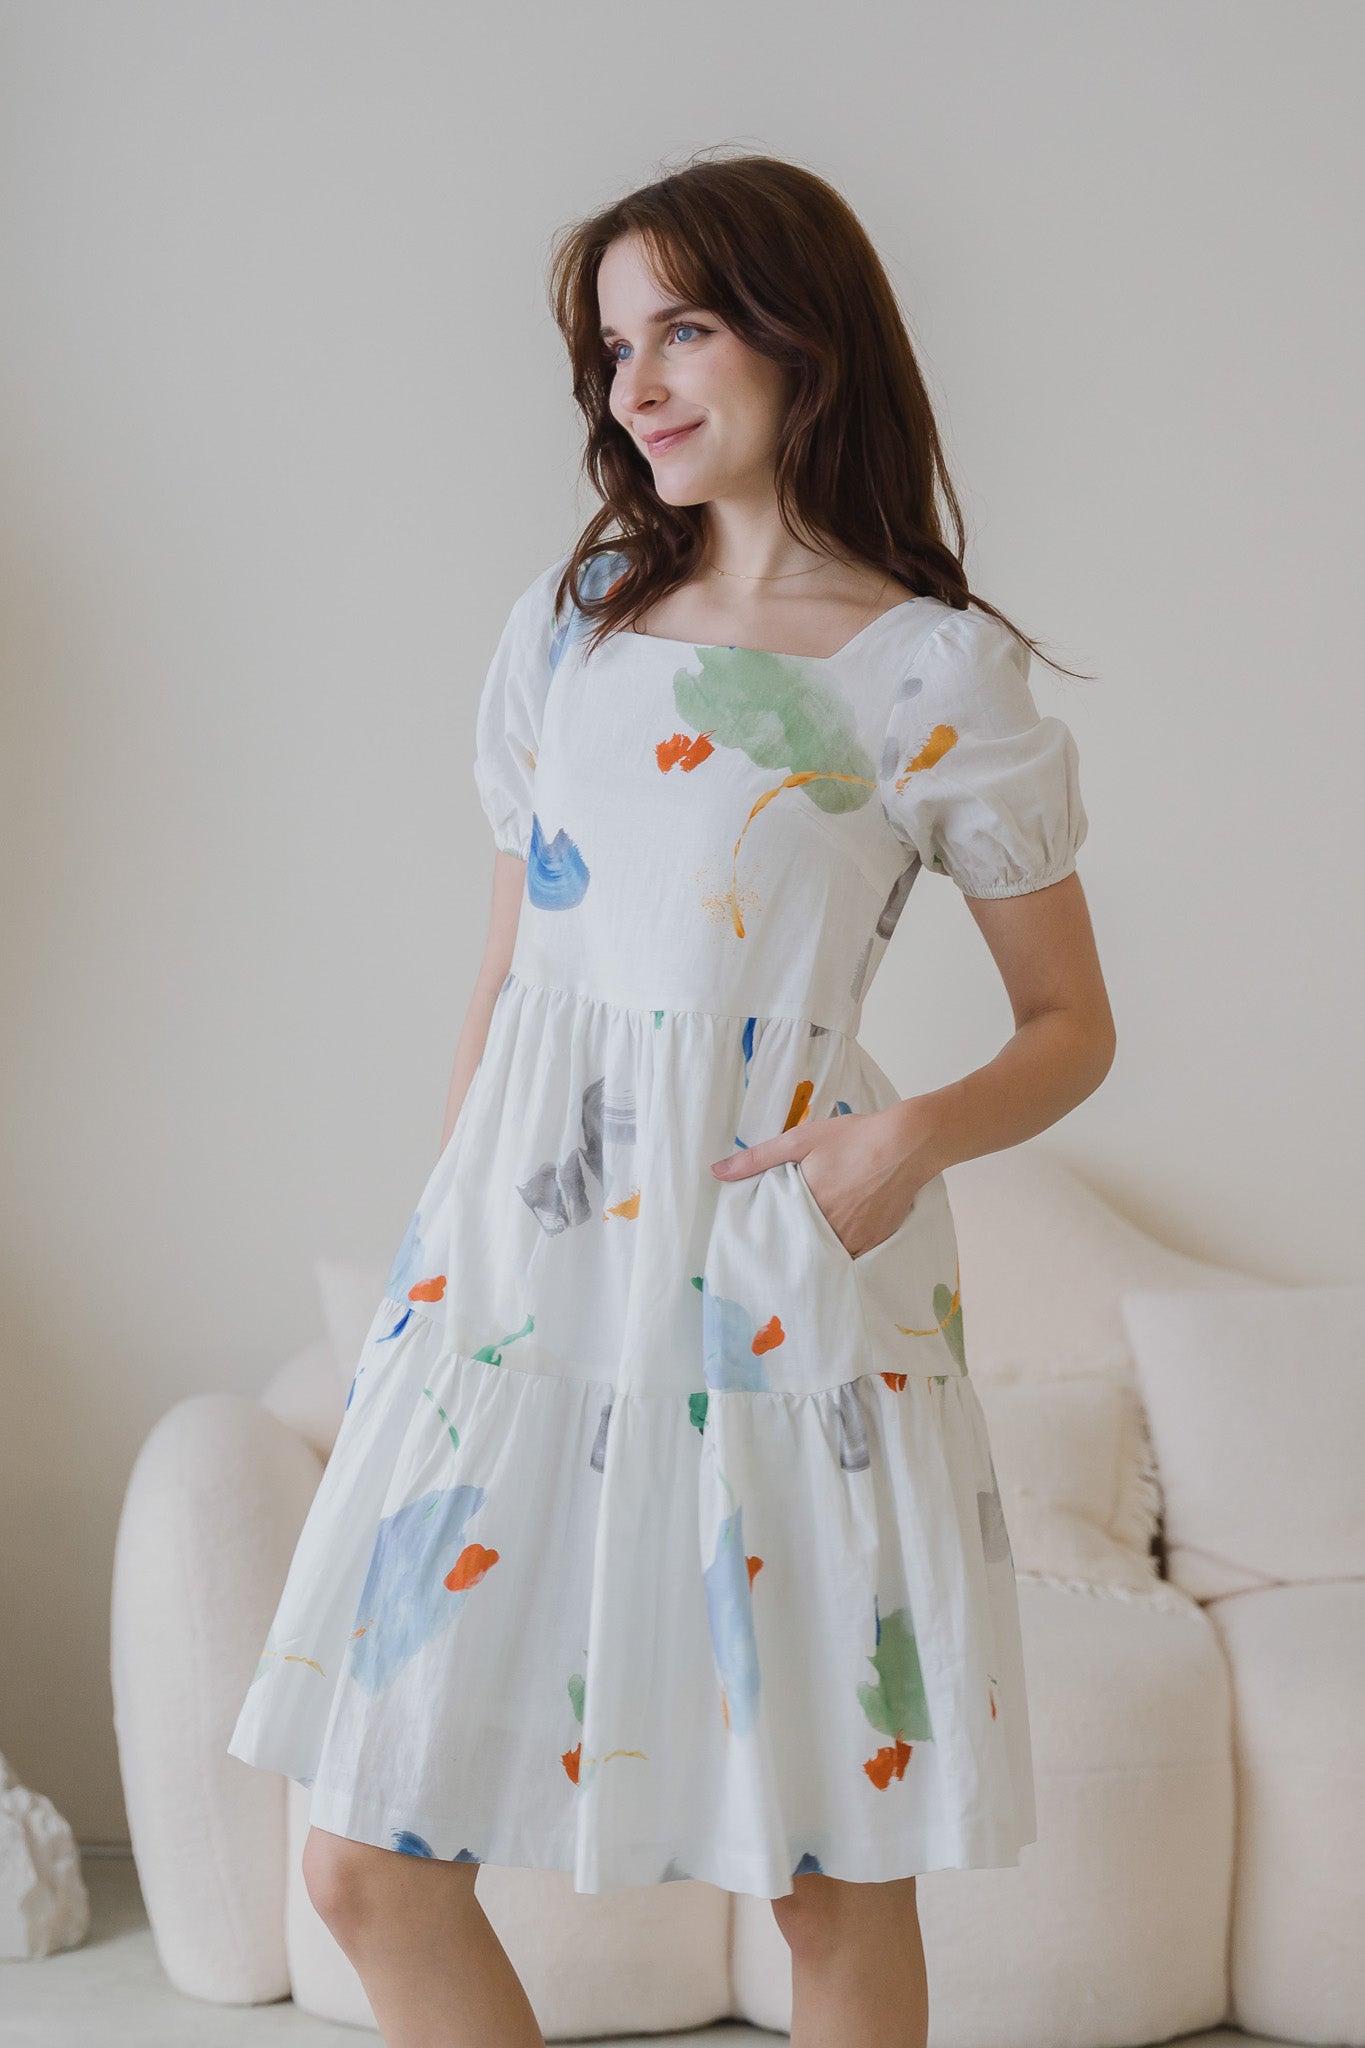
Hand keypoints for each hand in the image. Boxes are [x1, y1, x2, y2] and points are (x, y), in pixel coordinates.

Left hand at [710, 1105, 934, 1260]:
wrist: (907, 1143)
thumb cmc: (852, 1139)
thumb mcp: (799, 1140)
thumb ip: (757, 1158)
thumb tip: (716, 1172)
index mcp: (808, 1209)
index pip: (779, 1235)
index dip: (769, 1238)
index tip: (758, 1242)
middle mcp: (832, 1232)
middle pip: (803, 1249)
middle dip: (791, 1249)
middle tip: (778, 1250)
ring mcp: (856, 1240)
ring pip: (828, 1255)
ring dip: (816, 1252)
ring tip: (803, 1249)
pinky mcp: (876, 1241)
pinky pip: (852, 1256)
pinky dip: (841, 1252)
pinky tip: (835, 1242)